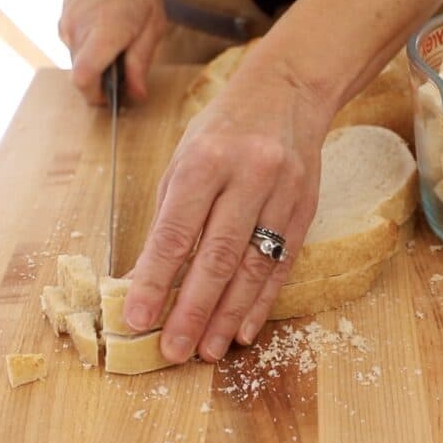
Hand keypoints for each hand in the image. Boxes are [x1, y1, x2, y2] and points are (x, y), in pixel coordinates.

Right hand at [58, 0, 165, 102]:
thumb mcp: (152, 24)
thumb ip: (141, 61)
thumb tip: (136, 95)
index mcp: (103, 33)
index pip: (84, 79)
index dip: (95, 97)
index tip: (112, 100)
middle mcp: (78, 32)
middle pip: (82, 75)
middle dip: (102, 81)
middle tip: (127, 73)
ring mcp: (66, 25)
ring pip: (78, 61)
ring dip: (98, 62)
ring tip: (121, 42)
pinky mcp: (63, 20)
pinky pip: (76, 46)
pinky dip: (91, 48)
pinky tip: (108, 29)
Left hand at [122, 61, 329, 362]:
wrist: (288, 93)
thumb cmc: (223, 129)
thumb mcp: (184, 158)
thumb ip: (170, 216)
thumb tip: (146, 278)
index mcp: (205, 161)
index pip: (177, 232)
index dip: (156, 279)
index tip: (137, 318)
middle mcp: (248, 177)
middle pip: (218, 255)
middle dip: (194, 309)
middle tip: (174, 350)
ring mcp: (282, 194)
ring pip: (253, 266)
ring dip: (229, 314)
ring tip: (208, 349)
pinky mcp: (306, 209)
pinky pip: (283, 263)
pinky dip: (262, 300)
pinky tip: (245, 329)